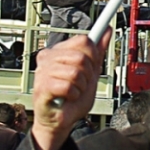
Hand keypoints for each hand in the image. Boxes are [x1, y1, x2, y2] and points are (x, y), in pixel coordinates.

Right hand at [31, 33, 109, 149]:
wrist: (63, 118)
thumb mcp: (91, 71)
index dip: (93, 55)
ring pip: (76, 72)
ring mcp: (42, 72)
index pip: (83, 40)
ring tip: (73, 91)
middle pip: (82, 57)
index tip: (92, 63)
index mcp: (58, 51)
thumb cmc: (74, 95)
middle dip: (88, 74)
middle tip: (80, 83)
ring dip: (81, 86)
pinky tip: (67, 97)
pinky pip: (69, 86)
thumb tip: (106, 30)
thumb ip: (97, 51)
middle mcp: (47, 58)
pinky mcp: (42, 87)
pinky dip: (74, 94)